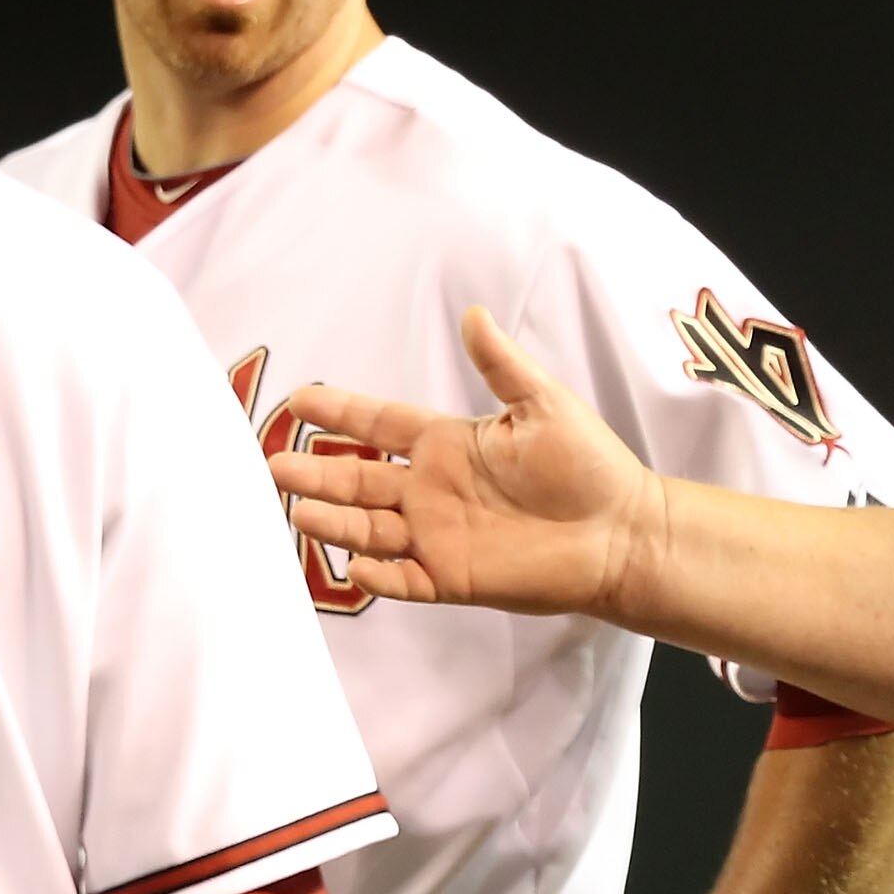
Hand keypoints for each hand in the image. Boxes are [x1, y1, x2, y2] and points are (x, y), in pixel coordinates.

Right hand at [276, 308, 664, 615]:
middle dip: (316, 473)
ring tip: (298, 511)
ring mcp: (438, 535)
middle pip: (357, 480)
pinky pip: (405, 580)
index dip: (339, 411)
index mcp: (447, 443)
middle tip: (271, 465)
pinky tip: (355, 567)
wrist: (622, 532)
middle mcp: (431, 489)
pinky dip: (379, 577)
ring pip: (370, 529)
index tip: (297, 399)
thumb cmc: (589, 464)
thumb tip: (474, 313)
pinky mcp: (454, 578)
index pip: (378, 425)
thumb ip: (501, 365)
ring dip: (335, 522)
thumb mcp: (544, 404)